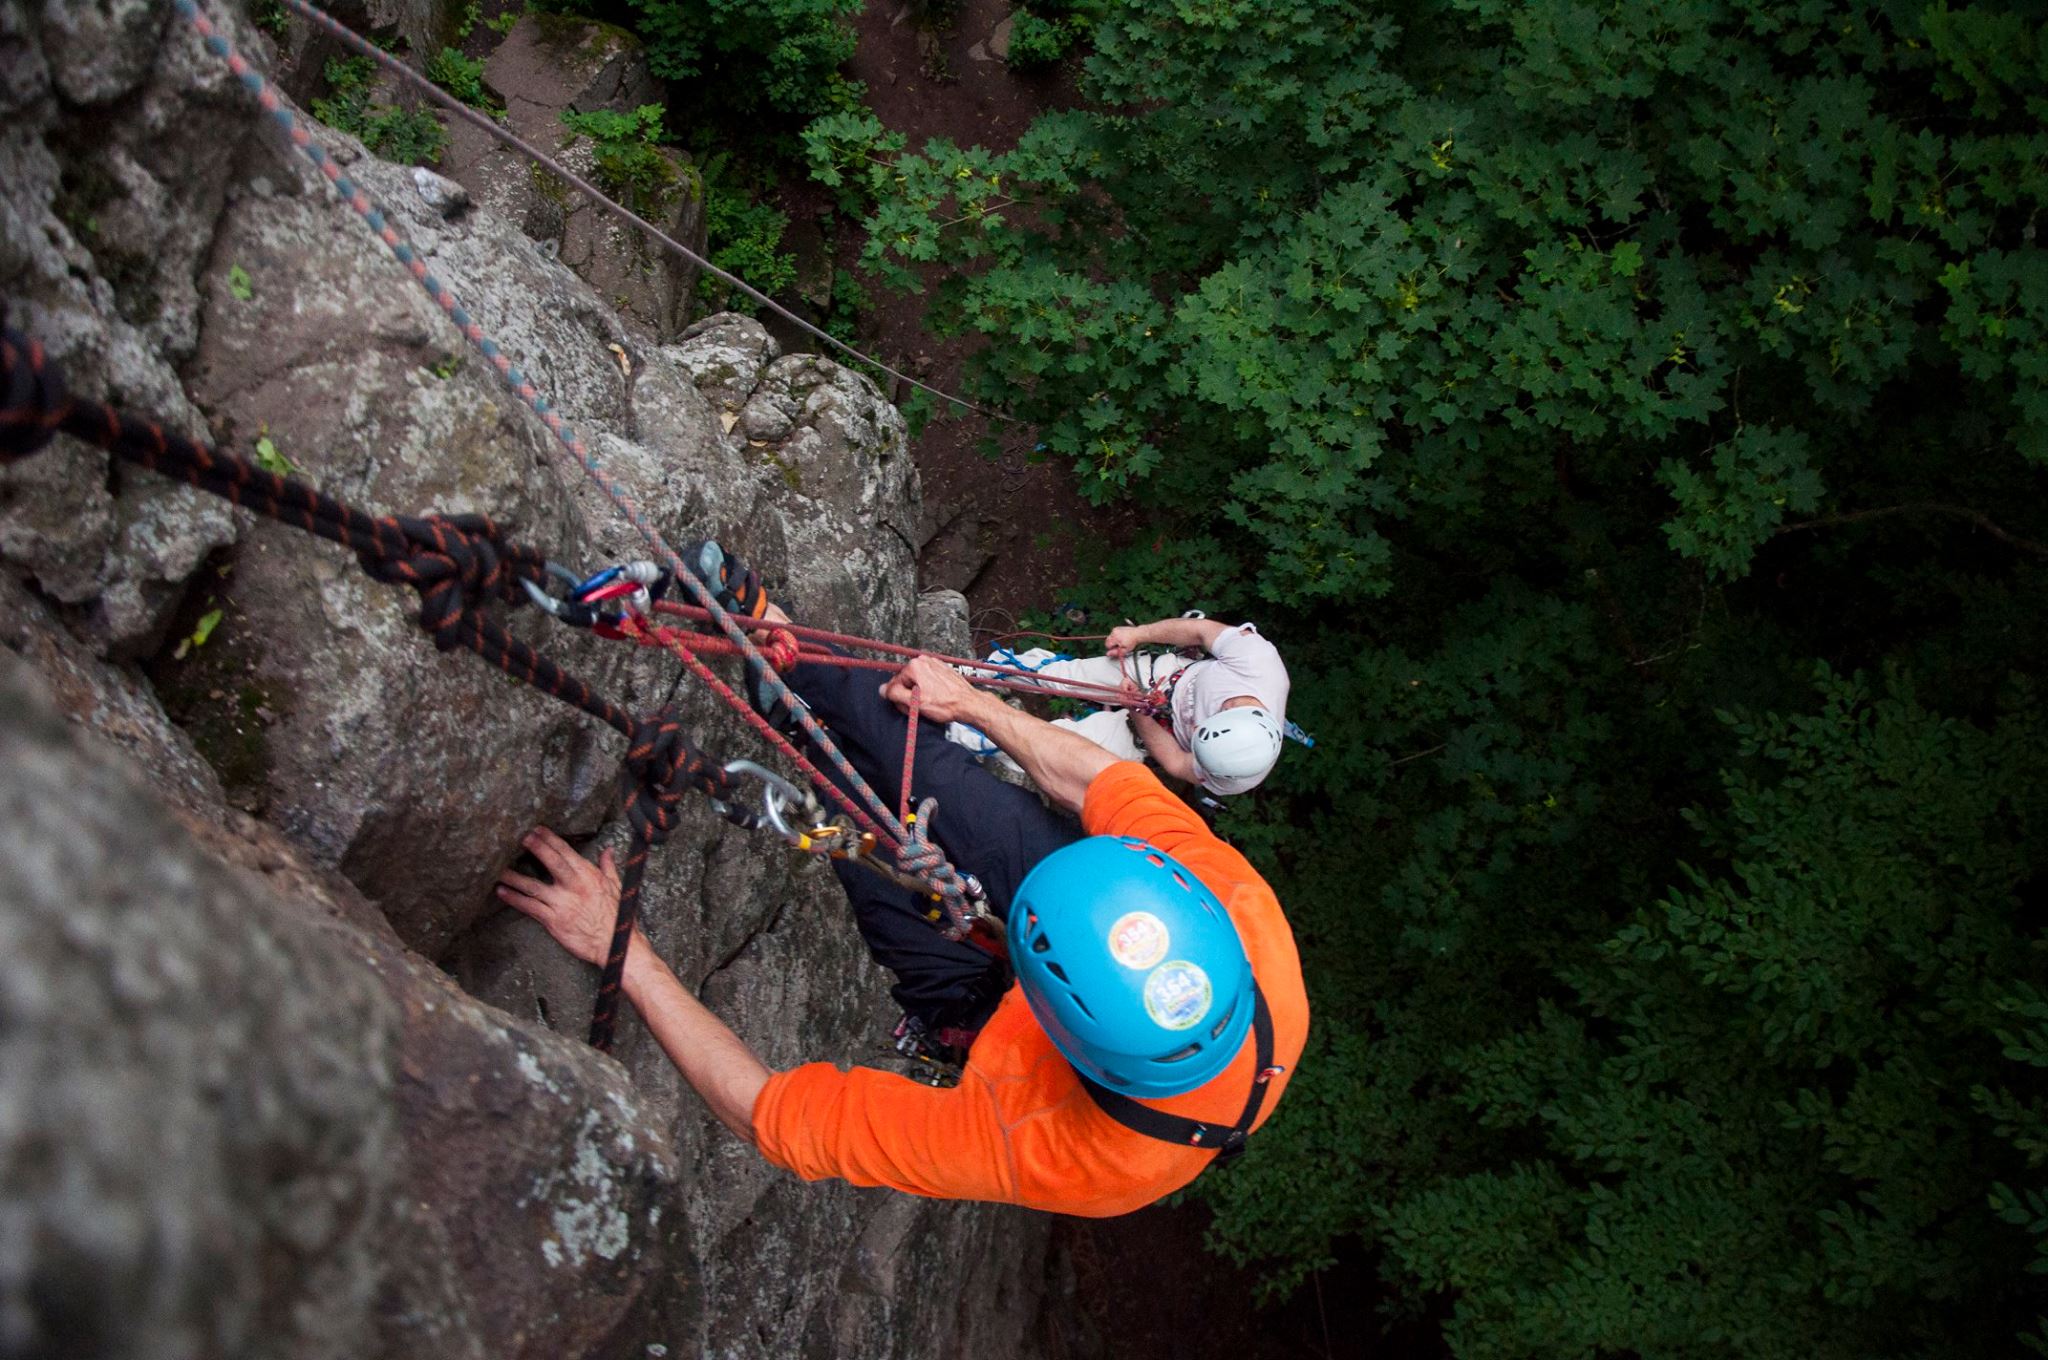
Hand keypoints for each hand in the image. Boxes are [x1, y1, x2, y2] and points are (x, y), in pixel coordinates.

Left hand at [496, 827, 625, 966]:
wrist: (614, 943)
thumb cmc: (617, 916)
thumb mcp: (616, 886)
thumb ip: (608, 867)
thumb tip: (607, 851)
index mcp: (589, 876)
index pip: (566, 852)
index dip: (550, 839)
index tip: (538, 830)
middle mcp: (574, 887)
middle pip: (552, 862)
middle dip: (536, 848)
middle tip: (522, 837)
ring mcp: (562, 904)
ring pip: (533, 886)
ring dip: (514, 877)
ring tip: (499, 869)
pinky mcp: (553, 921)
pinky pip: (530, 908)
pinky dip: (515, 899)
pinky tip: (502, 892)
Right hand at [881, 654, 985, 725]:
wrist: (968, 703)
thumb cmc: (947, 704)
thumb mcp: (916, 702)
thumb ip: (895, 694)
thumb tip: (883, 689)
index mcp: (915, 666)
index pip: (894, 684)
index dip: (900, 699)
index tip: (908, 707)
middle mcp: (924, 661)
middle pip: (906, 682)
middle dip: (909, 696)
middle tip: (920, 707)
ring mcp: (934, 664)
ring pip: (917, 682)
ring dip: (919, 694)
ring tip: (930, 703)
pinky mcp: (941, 670)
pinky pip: (927, 680)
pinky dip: (929, 690)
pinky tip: (936, 698)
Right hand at [1105, 624, 1145, 657]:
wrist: (1137, 634)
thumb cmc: (1132, 641)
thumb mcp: (1125, 650)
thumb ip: (1115, 652)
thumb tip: (1108, 654)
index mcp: (1115, 638)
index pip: (1107, 645)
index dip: (1112, 648)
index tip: (1117, 649)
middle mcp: (1114, 632)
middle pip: (1107, 641)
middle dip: (1111, 644)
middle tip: (1119, 646)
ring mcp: (1115, 629)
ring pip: (1110, 637)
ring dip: (1113, 640)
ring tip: (1121, 641)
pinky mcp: (1117, 628)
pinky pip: (1113, 634)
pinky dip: (1115, 636)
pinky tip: (1121, 638)